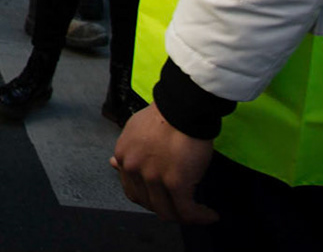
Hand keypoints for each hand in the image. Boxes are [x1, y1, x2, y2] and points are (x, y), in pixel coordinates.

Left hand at [112, 105, 217, 223]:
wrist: (183, 106)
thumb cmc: (165, 113)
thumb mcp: (135, 129)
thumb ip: (128, 150)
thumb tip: (113, 163)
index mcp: (124, 156)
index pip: (132, 190)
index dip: (149, 198)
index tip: (163, 197)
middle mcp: (134, 169)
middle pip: (149, 203)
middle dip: (166, 208)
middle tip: (183, 206)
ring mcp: (154, 178)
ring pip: (167, 212)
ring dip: (183, 216)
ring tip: (198, 213)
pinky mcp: (176, 183)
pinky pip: (187, 211)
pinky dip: (199, 217)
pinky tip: (209, 215)